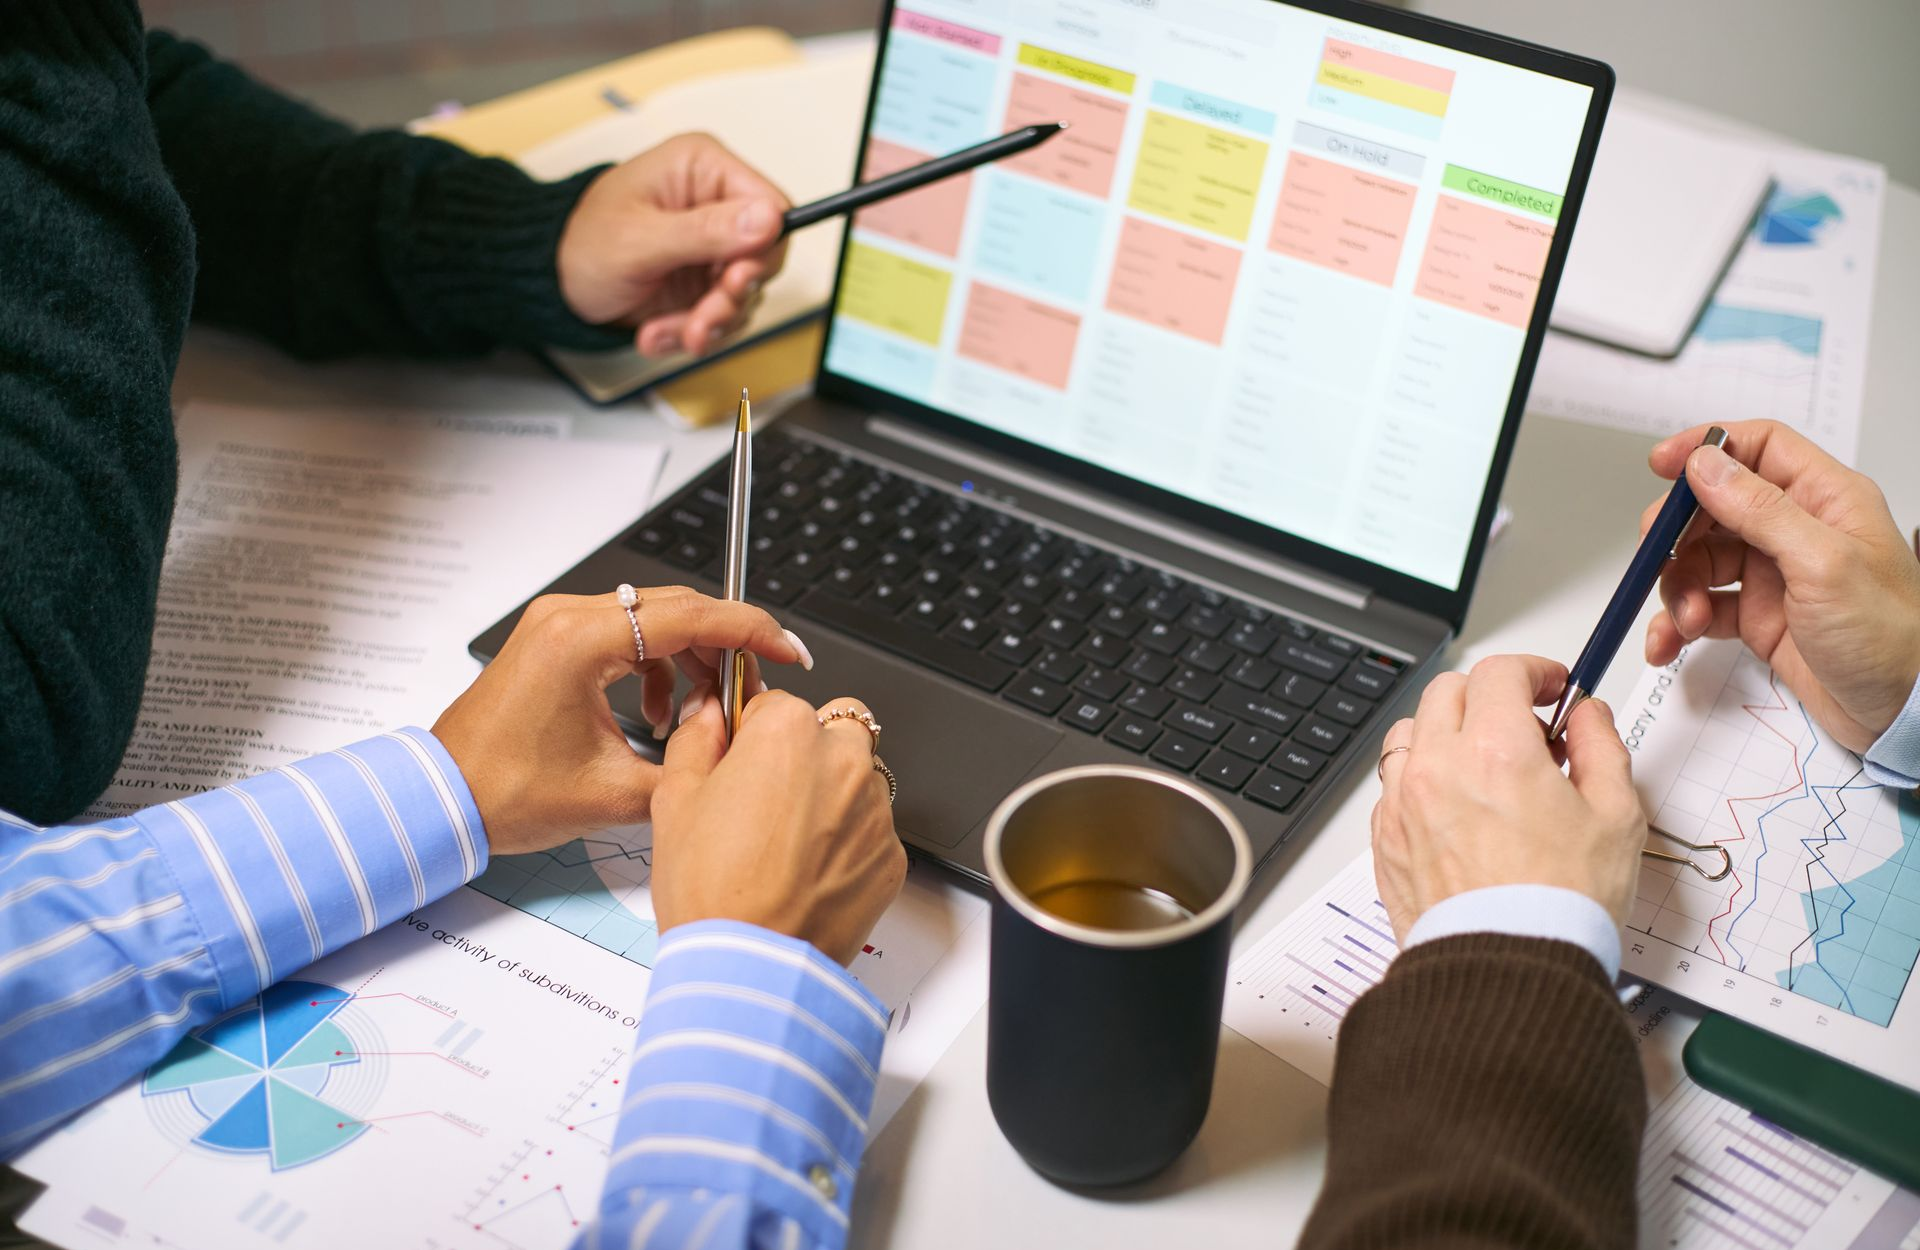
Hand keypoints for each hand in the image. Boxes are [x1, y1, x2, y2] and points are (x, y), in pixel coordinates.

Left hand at [430, 589, 810, 855]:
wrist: (444, 800)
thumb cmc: (505, 791)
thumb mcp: (613, 794)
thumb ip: (686, 769)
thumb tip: (731, 754)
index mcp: (581, 642)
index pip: (691, 616)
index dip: (751, 632)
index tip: (787, 651)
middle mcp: (567, 617)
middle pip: (677, 609)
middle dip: (725, 649)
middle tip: (750, 692)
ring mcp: (558, 623)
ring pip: (654, 620)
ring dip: (690, 660)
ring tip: (698, 714)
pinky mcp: (554, 639)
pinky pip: (626, 635)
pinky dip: (656, 666)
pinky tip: (656, 714)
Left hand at [556, 133, 789, 356]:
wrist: (552, 281)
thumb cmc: (580, 241)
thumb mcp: (640, 238)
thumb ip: (705, 230)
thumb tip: (766, 219)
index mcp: (702, 169)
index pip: (769, 206)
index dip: (762, 251)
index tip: (735, 280)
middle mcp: (714, 206)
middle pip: (761, 259)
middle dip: (728, 299)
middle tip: (701, 321)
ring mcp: (711, 248)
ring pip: (743, 296)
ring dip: (709, 324)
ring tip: (666, 332)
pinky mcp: (704, 283)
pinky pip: (722, 317)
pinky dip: (693, 334)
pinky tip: (659, 333)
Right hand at [649, 690, 904, 964]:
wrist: (748, 966)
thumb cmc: (710, 889)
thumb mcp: (675, 799)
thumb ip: (698, 738)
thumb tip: (708, 712)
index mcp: (788, 732)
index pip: (775, 704)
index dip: (752, 735)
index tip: (740, 762)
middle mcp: (843, 761)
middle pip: (831, 732)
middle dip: (804, 755)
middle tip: (768, 802)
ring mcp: (874, 810)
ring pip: (857, 782)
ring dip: (830, 799)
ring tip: (785, 848)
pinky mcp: (891, 857)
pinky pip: (870, 833)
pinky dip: (846, 845)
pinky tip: (807, 874)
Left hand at [1372, 655, 1645, 941]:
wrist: (1509, 969)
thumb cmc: (1562, 903)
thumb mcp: (1615, 816)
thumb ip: (1602, 748)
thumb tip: (1587, 716)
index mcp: (1493, 752)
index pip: (1500, 674)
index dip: (1533, 672)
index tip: (1551, 688)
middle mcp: (1437, 768)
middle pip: (1448, 692)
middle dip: (1489, 696)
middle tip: (1526, 728)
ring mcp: (1402, 804)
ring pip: (1411, 734)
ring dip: (1447, 734)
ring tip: (1487, 768)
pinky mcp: (1384, 839)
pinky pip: (1394, 786)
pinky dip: (1423, 780)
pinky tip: (1460, 810)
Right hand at [1644, 420, 1919, 752]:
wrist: (1904, 713)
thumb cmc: (1889, 637)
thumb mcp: (1823, 565)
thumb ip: (1761, 511)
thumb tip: (1706, 465)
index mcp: (1825, 499)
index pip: (1759, 448)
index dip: (1707, 448)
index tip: (1662, 465)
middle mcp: (1797, 530)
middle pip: (1716, 506)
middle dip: (1678, 532)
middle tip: (1658, 557)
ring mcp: (1775, 574)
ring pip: (1701, 559)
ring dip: (1679, 588)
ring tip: (1687, 620)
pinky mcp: (1758, 616)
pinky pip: (1703, 606)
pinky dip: (1678, 623)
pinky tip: (1670, 642)